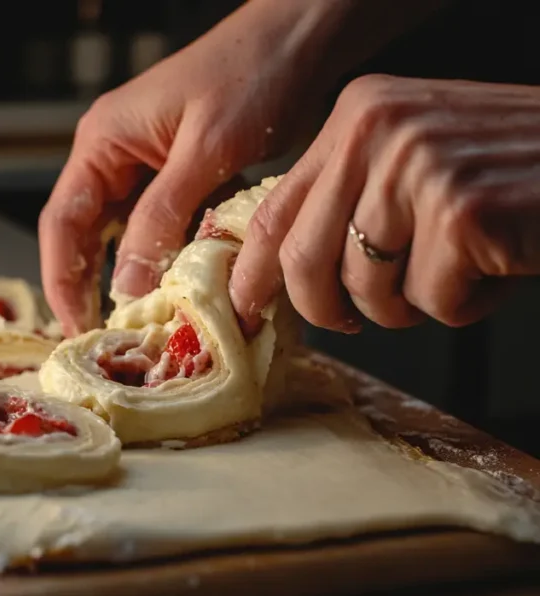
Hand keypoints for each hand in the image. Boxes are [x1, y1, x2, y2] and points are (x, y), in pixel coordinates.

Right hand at [39, 0, 446, 335]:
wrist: (303, 40)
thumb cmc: (252, 76)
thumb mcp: (205, 151)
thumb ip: (161, 217)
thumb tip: (127, 288)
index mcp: (103, 143)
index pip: (63, 223)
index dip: (63, 280)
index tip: (78, 329)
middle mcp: (116, 159)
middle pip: (87, 237)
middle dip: (93, 289)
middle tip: (108, 343)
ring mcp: (149, 171)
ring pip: (127, 239)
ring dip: (136, 280)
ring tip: (145, 328)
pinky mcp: (183, 181)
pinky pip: (165, 231)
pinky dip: (172, 262)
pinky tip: (185, 293)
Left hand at [230, 75, 539, 333]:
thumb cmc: (510, 168)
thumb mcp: (412, 157)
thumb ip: (349, 195)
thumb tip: (279, 270)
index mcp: (358, 115)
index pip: (274, 209)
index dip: (253, 272)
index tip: (245, 308)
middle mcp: (378, 131)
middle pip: (305, 259)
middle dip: (324, 309)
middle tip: (351, 321)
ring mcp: (418, 169)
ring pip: (369, 290)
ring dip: (411, 304)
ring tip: (456, 269)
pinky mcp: (461, 212)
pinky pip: (433, 301)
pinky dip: (466, 304)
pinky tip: (495, 266)